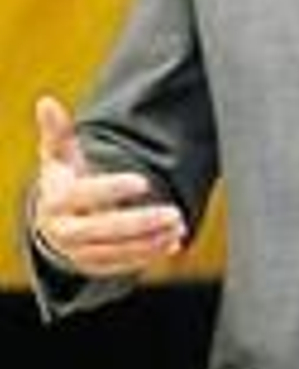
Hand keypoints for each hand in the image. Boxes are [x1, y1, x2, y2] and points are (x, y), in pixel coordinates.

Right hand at [31, 95, 185, 277]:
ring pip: (113, 253)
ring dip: (149, 242)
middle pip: (99, 231)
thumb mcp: (61, 156)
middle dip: (139, 224)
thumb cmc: (66, 180)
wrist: (55, 220)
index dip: (111, 189)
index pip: (80, 196)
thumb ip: (58, 132)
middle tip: (175, 213)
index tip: (144, 181)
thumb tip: (47, 102)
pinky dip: (148, 256)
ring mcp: (77, 252)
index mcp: (55, 200)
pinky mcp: (93, 266)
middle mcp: (62, 230)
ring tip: (180, 226)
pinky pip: (120, 266)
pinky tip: (173, 243)